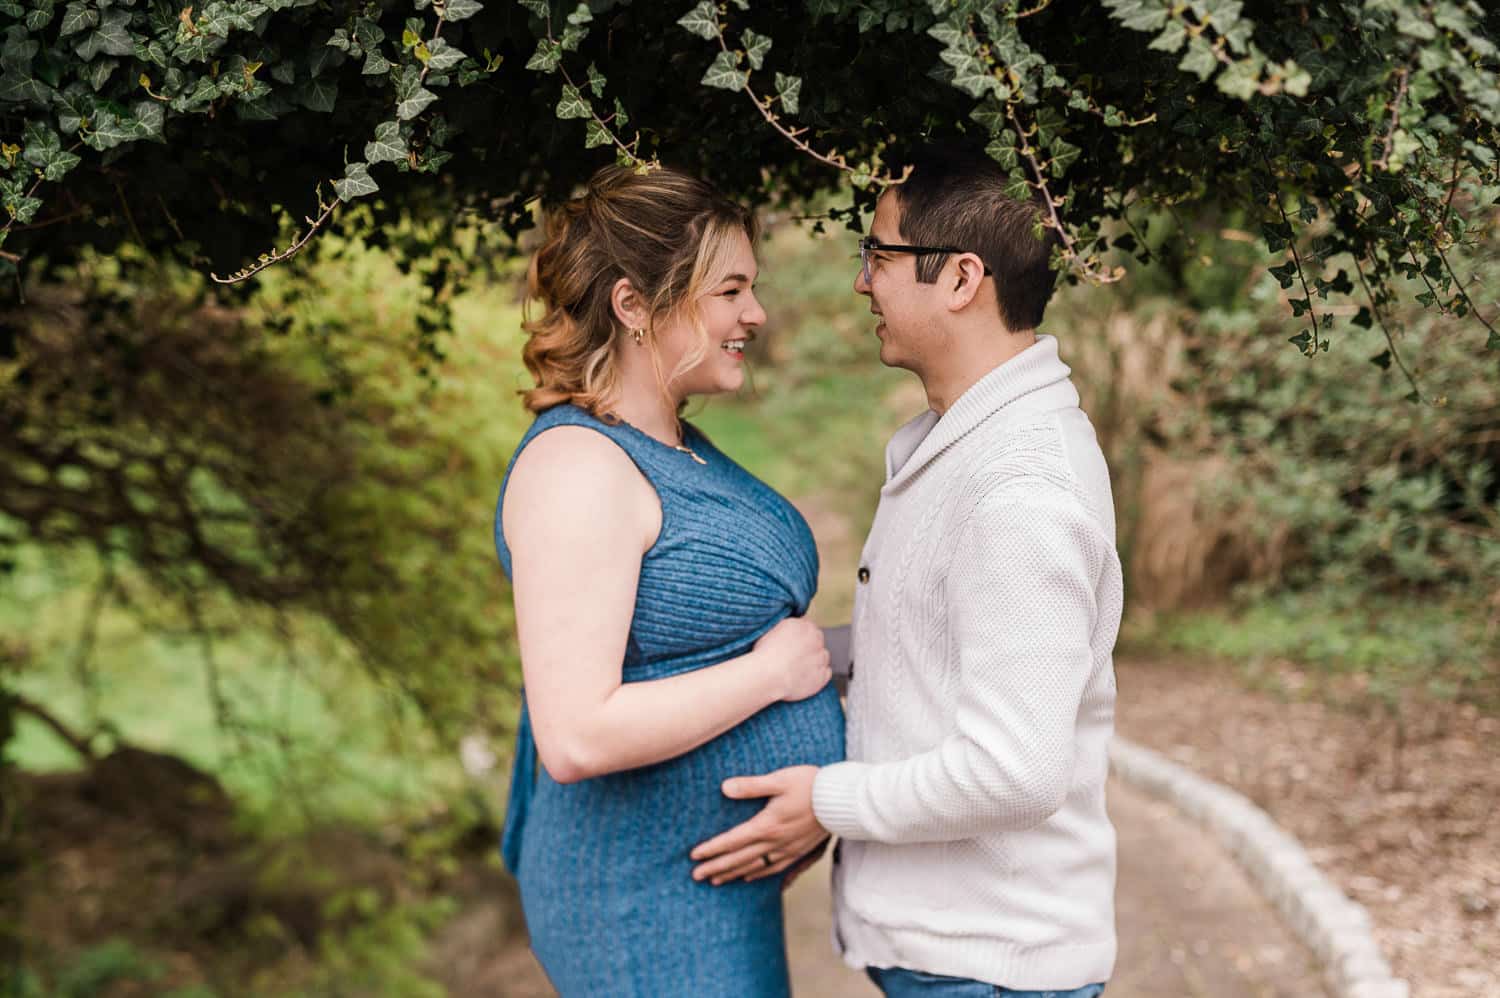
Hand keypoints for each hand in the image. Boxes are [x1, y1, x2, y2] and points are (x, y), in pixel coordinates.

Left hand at [690, 765, 826, 884]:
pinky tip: (748, 877)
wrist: (843, 800)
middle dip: (716, 867)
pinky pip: (774, 869)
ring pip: (754, 867)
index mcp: (767, 825)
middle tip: (696, 876)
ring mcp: (788, 850)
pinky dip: (758, 875)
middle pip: (739, 859)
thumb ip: (751, 786)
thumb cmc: (810, 784)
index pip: (732, 841)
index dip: (712, 849)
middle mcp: (775, 842)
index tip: (694, 856)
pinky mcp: (799, 851)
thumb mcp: (779, 779)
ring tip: (715, 881)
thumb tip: (724, 788)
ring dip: (732, 874)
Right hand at [754, 617, 830, 701]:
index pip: (807, 626)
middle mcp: (816, 638)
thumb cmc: (765, 655)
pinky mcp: (822, 675)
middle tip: (795, 656)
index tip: (793, 643)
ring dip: (814, 660)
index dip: (800, 636)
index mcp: (803, 625)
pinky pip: (825, 673)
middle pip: (817, 639)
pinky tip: (804, 677)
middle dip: (809, 646)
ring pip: (822, 656)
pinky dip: (818, 675)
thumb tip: (789, 630)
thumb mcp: (770, 631)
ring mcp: (821, 657)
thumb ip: (785, 627)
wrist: (768, 675)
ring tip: (798, 668)